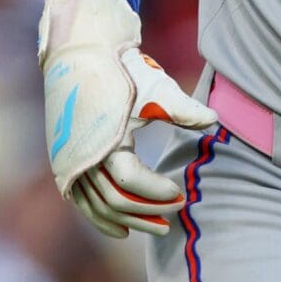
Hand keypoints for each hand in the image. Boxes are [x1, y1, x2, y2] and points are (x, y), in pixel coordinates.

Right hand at [37, 0, 216, 236]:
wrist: (81, 51)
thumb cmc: (121, 68)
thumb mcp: (154, 86)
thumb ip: (183, 109)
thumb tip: (215, 120)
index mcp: (103, 139)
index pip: (131, 180)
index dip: (158, 191)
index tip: (181, 192)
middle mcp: (80, 156)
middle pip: (115, 200)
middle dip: (147, 212)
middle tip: (176, 213)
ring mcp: (68, 161)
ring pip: (97, 205)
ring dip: (126, 220)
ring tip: (157, 228)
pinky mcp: (64, 161)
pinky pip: (81, 200)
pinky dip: (100, 217)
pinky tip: (122, 230)